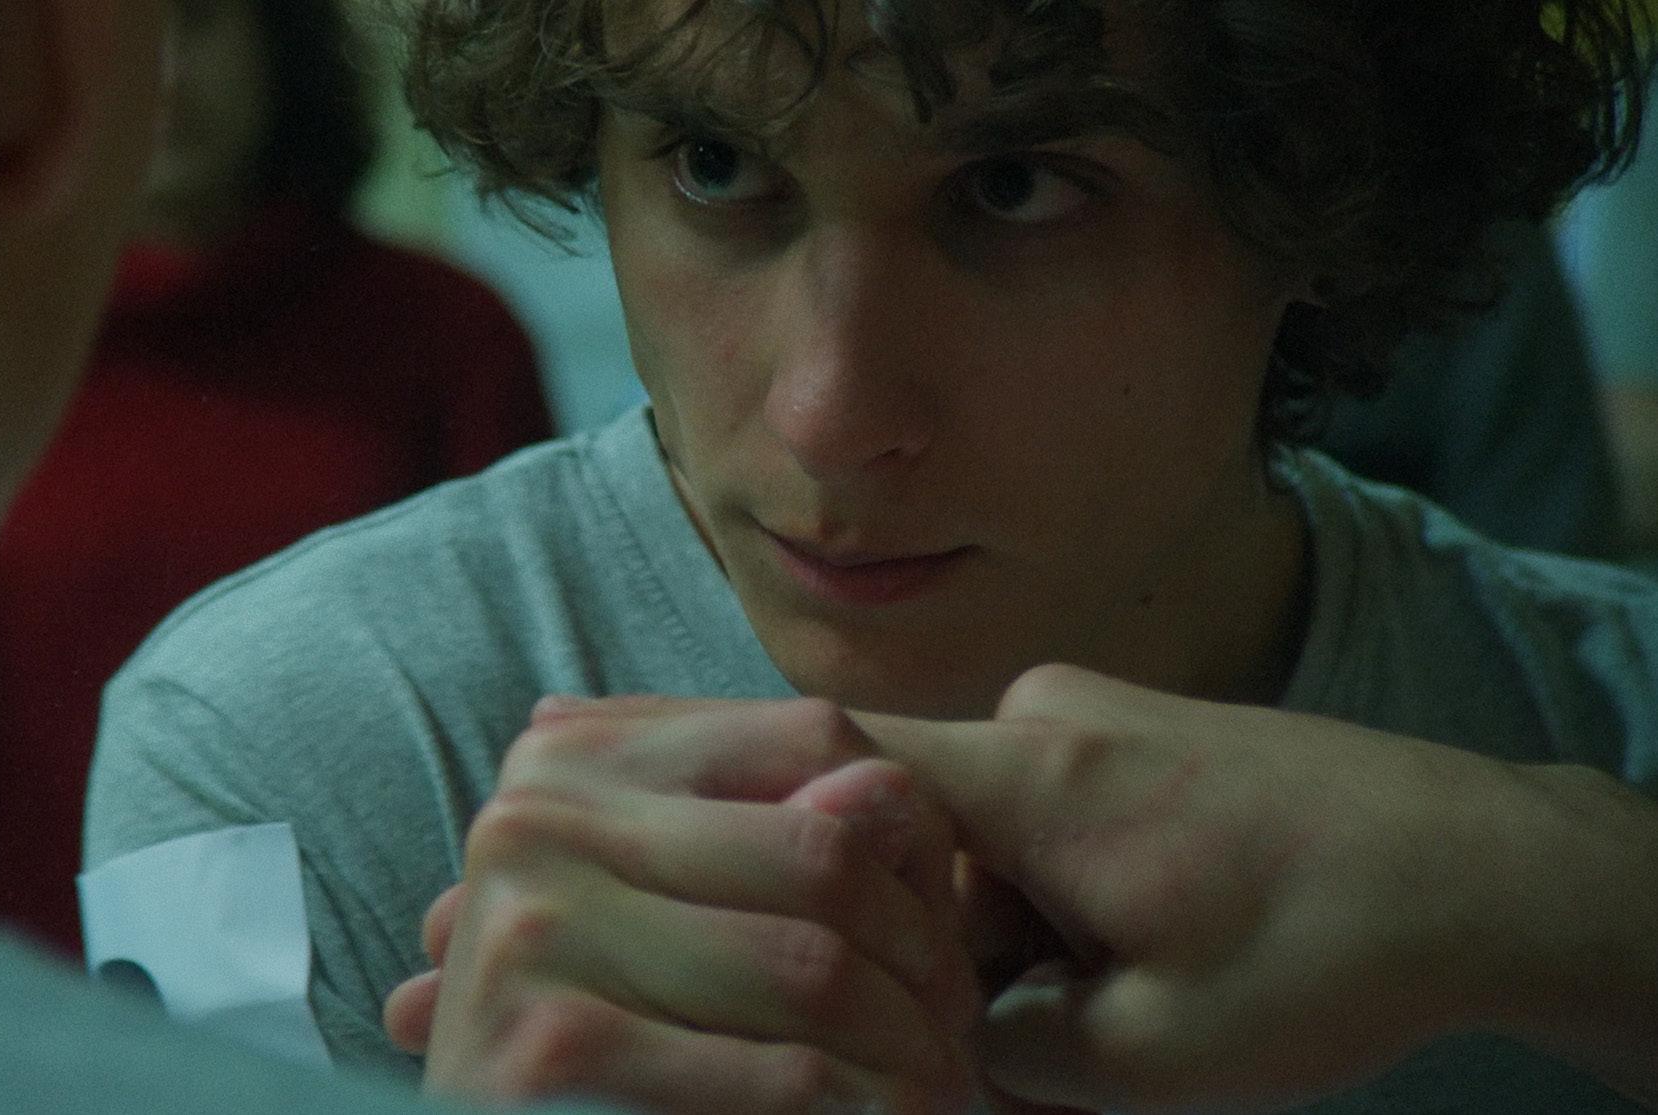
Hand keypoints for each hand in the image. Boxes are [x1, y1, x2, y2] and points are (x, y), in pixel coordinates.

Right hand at [388, 697, 983, 1113]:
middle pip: (821, 854)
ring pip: (813, 967)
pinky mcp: (546, 1053)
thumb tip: (892, 788)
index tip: (940, 926)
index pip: (808, 736)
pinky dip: (855, 1110)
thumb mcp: (683, 908)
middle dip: (924, 954)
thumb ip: (781, 834)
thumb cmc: (604, 1023)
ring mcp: (533, 932)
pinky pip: (782, 1074)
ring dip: (909, 1048)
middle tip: (958, 1034)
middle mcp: (534, 820)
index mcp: (571, 757)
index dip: (908, 828)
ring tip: (940, 1092)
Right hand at [857, 664, 1657, 1112]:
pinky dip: (1064, 900)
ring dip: (1012, 933)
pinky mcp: (1138, 735)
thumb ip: (998, 1052)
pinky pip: (1047, 819)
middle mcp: (1046, 711)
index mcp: (1029, 771)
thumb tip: (931, 1049)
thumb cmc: (1323, 952)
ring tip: (1099, 1017)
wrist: (1485, 873)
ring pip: (986, 837)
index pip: (834, 774)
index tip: (837, 970)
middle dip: (946, 947)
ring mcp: (1097, 714)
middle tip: (1008, 1051)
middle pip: (917, 834)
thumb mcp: (1143, 1057)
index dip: (807, 874)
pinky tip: (1133, 967)